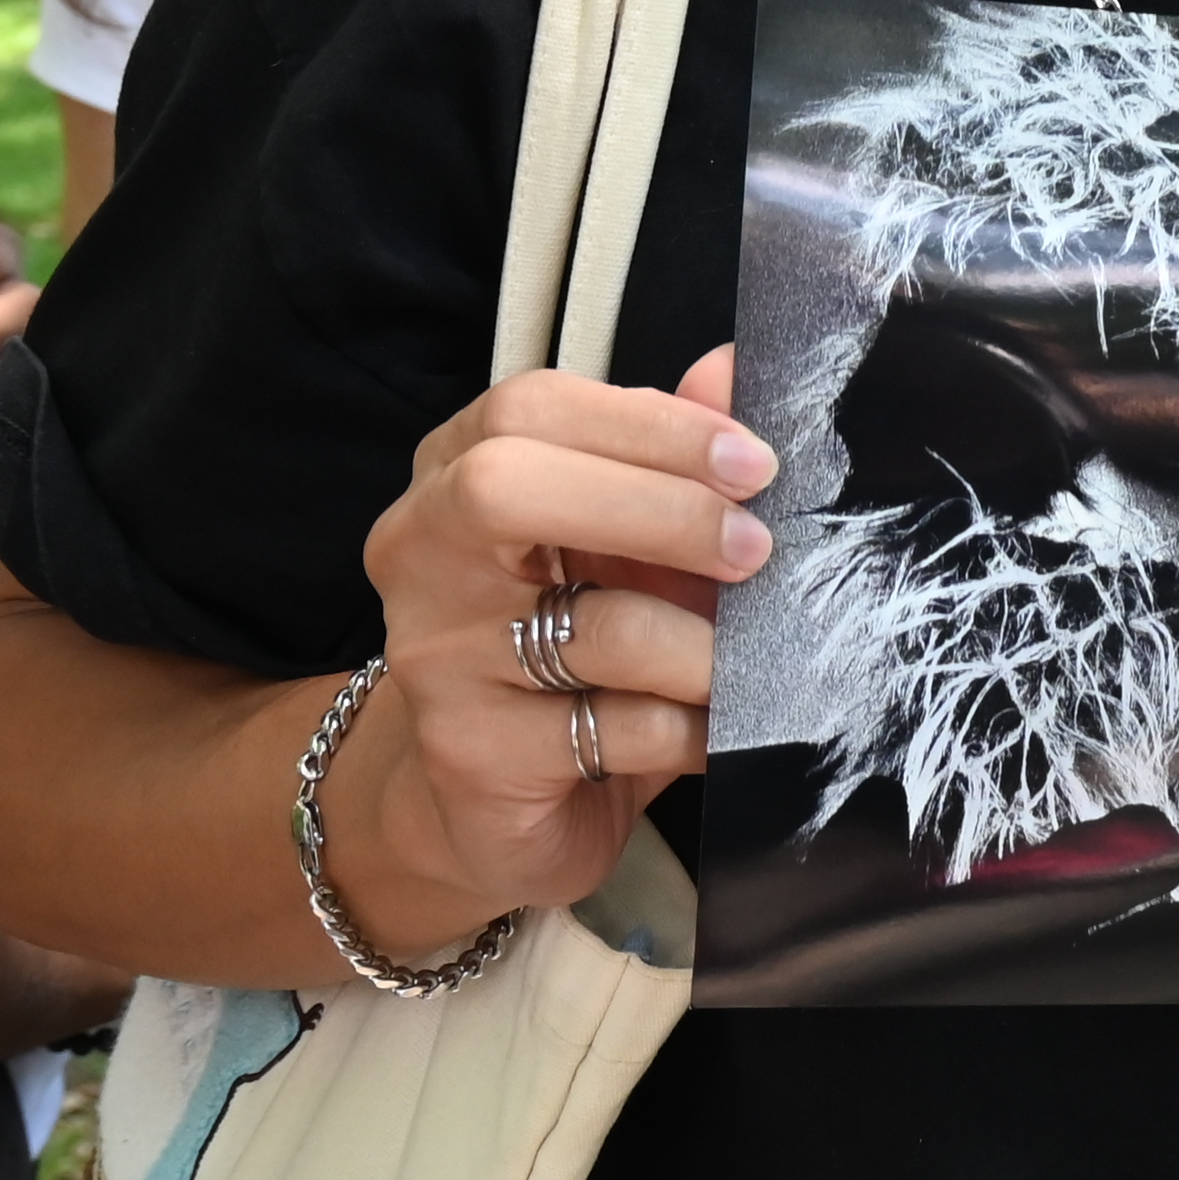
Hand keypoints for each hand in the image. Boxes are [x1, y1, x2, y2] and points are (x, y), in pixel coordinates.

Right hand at [325, 346, 761, 954]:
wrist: (488, 810)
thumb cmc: (573, 655)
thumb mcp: (628, 549)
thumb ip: (673, 458)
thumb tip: (734, 369)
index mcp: (456, 473)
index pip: (531, 409)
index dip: (654, 427)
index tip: (754, 464)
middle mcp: (422, 551)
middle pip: (509, 488)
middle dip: (661, 510)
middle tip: (756, 549)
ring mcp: (434, 655)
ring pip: (594, 627)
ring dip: (703, 646)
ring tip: (751, 662)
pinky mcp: (470, 753)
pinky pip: (614, 728)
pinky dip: (691, 729)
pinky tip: (714, 733)